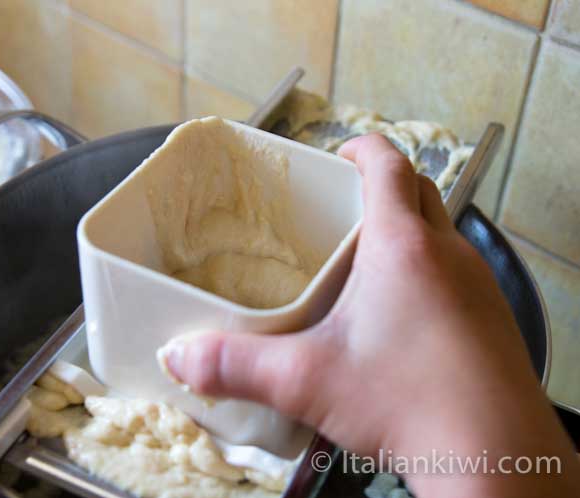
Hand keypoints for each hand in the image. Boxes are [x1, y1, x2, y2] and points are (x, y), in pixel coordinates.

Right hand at [160, 134, 579, 496]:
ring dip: (409, 231)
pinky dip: (430, 272)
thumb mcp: (307, 381)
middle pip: (421, 190)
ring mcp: (478, 285)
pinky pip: (458, 272)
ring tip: (368, 263)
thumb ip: (236, 365)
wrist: (495, 455)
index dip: (365, 149)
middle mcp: (449, 254)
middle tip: (346, 211)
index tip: (342, 154)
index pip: (390, 165)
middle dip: (385, 186)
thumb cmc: (407, 402)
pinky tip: (402, 316)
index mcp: (403, 246)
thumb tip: (179, 358)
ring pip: (443, 232)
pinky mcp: (492, 318)